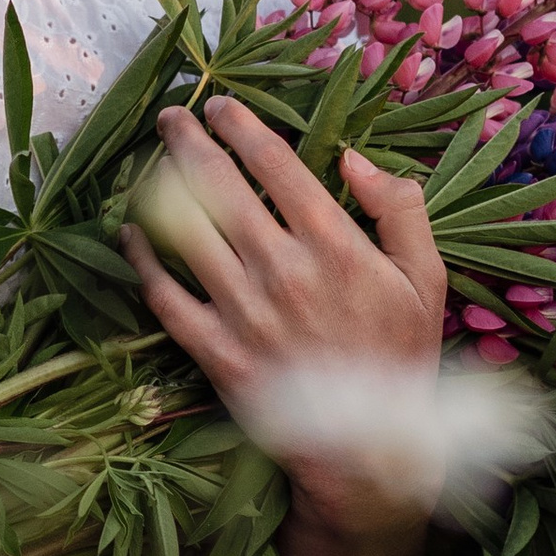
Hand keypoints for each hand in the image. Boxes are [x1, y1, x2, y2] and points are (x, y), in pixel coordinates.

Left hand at [120, 101, 447, 544]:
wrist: (369, 450)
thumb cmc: (401, 355)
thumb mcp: (425, 278)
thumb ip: (398, 209)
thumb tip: (353, 157)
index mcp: (336, 247)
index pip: (277, 166)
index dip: (243, 127)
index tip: (222, 104)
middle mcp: (284, 272)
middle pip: (221, 188)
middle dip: (189, 142)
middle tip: (170, 116)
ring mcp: (246, 313)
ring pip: (187, 232)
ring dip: (163, 188)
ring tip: (151, 163)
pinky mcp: (217, 353)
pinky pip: (166, 297)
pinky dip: (142, 261)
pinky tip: (130, 234)